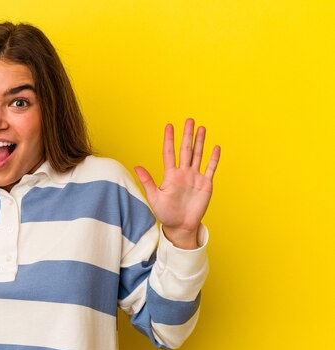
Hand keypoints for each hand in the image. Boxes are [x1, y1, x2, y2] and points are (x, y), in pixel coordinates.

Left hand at [134, 119, 220, 248]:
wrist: (180, 226)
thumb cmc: (165, 213)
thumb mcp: (154, 197)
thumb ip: (147, 181)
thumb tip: (136, 166)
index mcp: (170, 175)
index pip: (169, 153)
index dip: (169, 139)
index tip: (169, 126)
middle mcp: (183, 173)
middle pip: (185, 150)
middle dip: (187, 135)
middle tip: (189, 120)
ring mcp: (195, 177)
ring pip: (198, 155)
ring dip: (200, 142)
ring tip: (201, 128)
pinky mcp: (205, 185)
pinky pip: (210, 169)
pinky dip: (213, 159)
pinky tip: (216, 147)